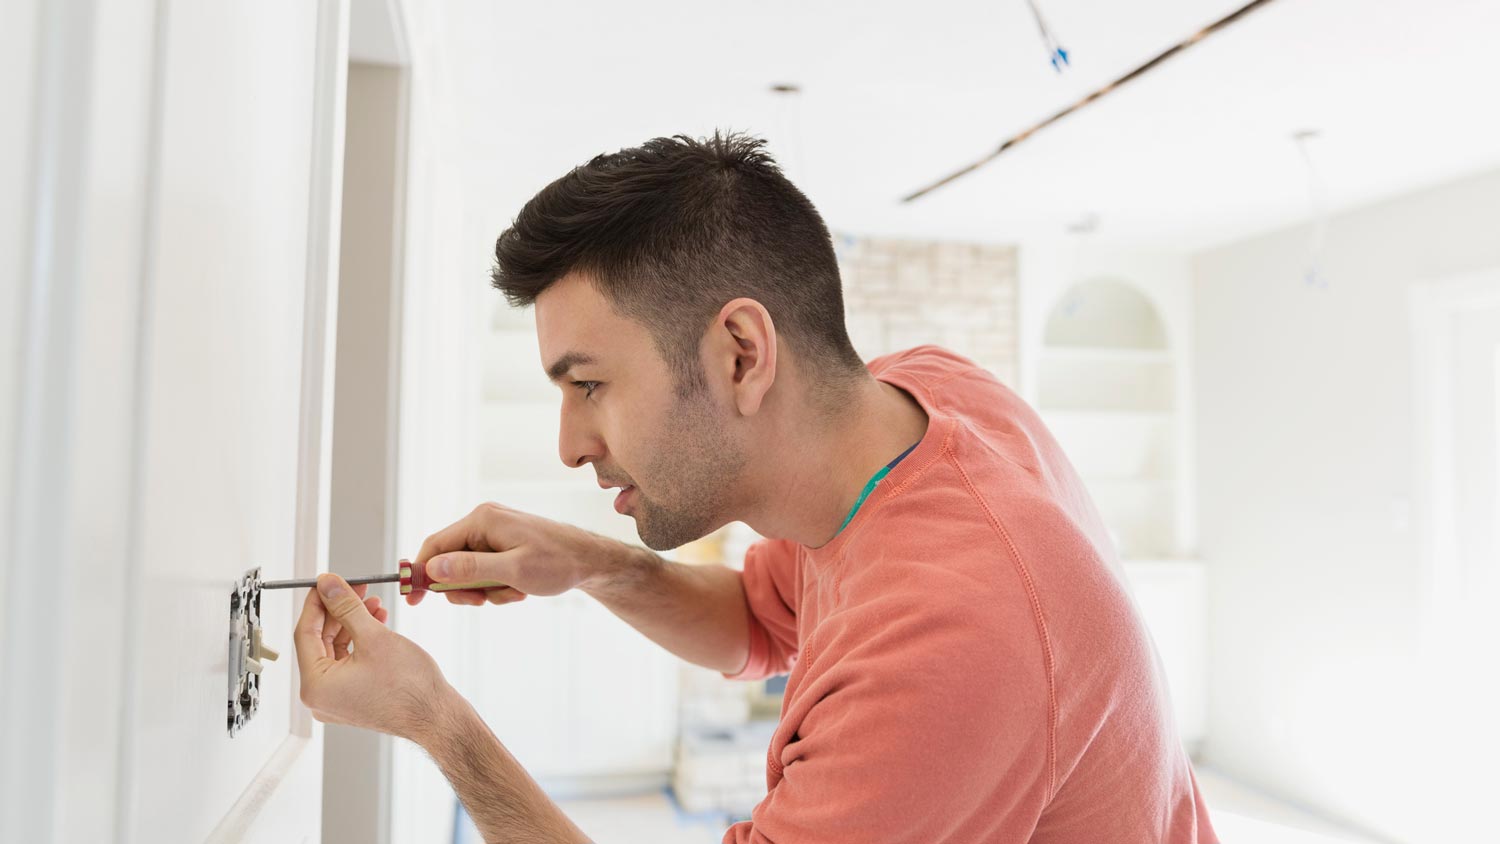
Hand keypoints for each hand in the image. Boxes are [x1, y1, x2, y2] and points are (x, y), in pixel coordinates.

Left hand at [295, 573, 455, 741]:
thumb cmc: (409, 689)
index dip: (316, 602)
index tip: (327, 582)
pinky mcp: (353, 697)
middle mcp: (320, 696)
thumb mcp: (374, 637)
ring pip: (336, 650)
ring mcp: (337, 699)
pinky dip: (360, 641)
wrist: (436, 717)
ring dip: (352, 623)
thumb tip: (328, 585)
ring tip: (372, 603)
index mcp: (315, 686)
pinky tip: (376, 622)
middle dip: (339, 611)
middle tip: (354, 588)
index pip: (305, 633)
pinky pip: (348, 662)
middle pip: (320, 641)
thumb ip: (346, 607)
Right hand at [409, 502, 608, 607]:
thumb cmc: (558, 563)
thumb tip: (431, 569)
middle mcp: (484, 521)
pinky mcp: (502, 545)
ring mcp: (494, 533)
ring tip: (513, 592)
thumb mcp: (513, 571)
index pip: (435, 545)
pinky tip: (519, 588)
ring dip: (486, 590)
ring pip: (467, 571)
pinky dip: (497, 586)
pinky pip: (484, 571)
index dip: (420, 573)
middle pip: (449, 561)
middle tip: (484, 600)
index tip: (413, 600)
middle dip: (465, 587)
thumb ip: (471, 569)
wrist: (590, 562)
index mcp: (482, 520)